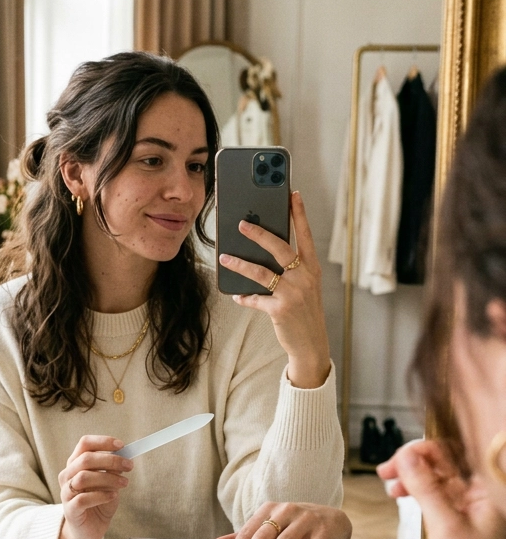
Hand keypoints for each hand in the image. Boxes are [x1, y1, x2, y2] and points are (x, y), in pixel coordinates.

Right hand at [58, 435, 132, 538]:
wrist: (88, 530)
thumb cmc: (98, 502)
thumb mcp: (109, 483)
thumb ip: (113, 470)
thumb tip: (125, 457)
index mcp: (76, 464)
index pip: (84, 444)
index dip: (102, 441)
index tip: (121, 445)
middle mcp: (67, 475)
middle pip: (85, 459)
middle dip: (110, 460)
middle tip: (129, 465)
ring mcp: (66, 493)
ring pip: (83, 478)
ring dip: (107, 478)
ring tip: (124, 483)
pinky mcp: (70, 510)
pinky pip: (83, 499)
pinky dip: (101, 495)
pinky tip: (113, 496)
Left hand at [219, 191, 329, 388]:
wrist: (311, 344)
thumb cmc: (304, 311)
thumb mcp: (305, 287)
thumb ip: (291, 269)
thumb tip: (261, 253)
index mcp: (312, 267)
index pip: (305, 235)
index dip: (299, 213)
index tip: (293, 193)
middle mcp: (304, 277)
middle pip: (279, 247)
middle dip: (259, 233)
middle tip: (241, 224)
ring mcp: (293, 293)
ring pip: (261, 272)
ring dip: (240, 264)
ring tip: (225, 258)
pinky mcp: (280, 309)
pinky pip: (255, 298)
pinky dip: (244, 297)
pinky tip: (237, 295)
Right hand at [379, 441, 505, 538]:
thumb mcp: (444, 525)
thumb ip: (425, 487)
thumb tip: (408, 457)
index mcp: (487, 492)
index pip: (455, 455)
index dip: (425, 450)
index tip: (400, 456)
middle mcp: (479, 497)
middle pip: (443, 465)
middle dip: (414, 463)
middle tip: (387, 468)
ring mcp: (466, 509)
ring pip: (435, 481)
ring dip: (411, 478)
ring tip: (389, 482)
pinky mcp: (454, 523)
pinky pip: (433, 498)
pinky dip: (416, 494)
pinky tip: (400, 494)